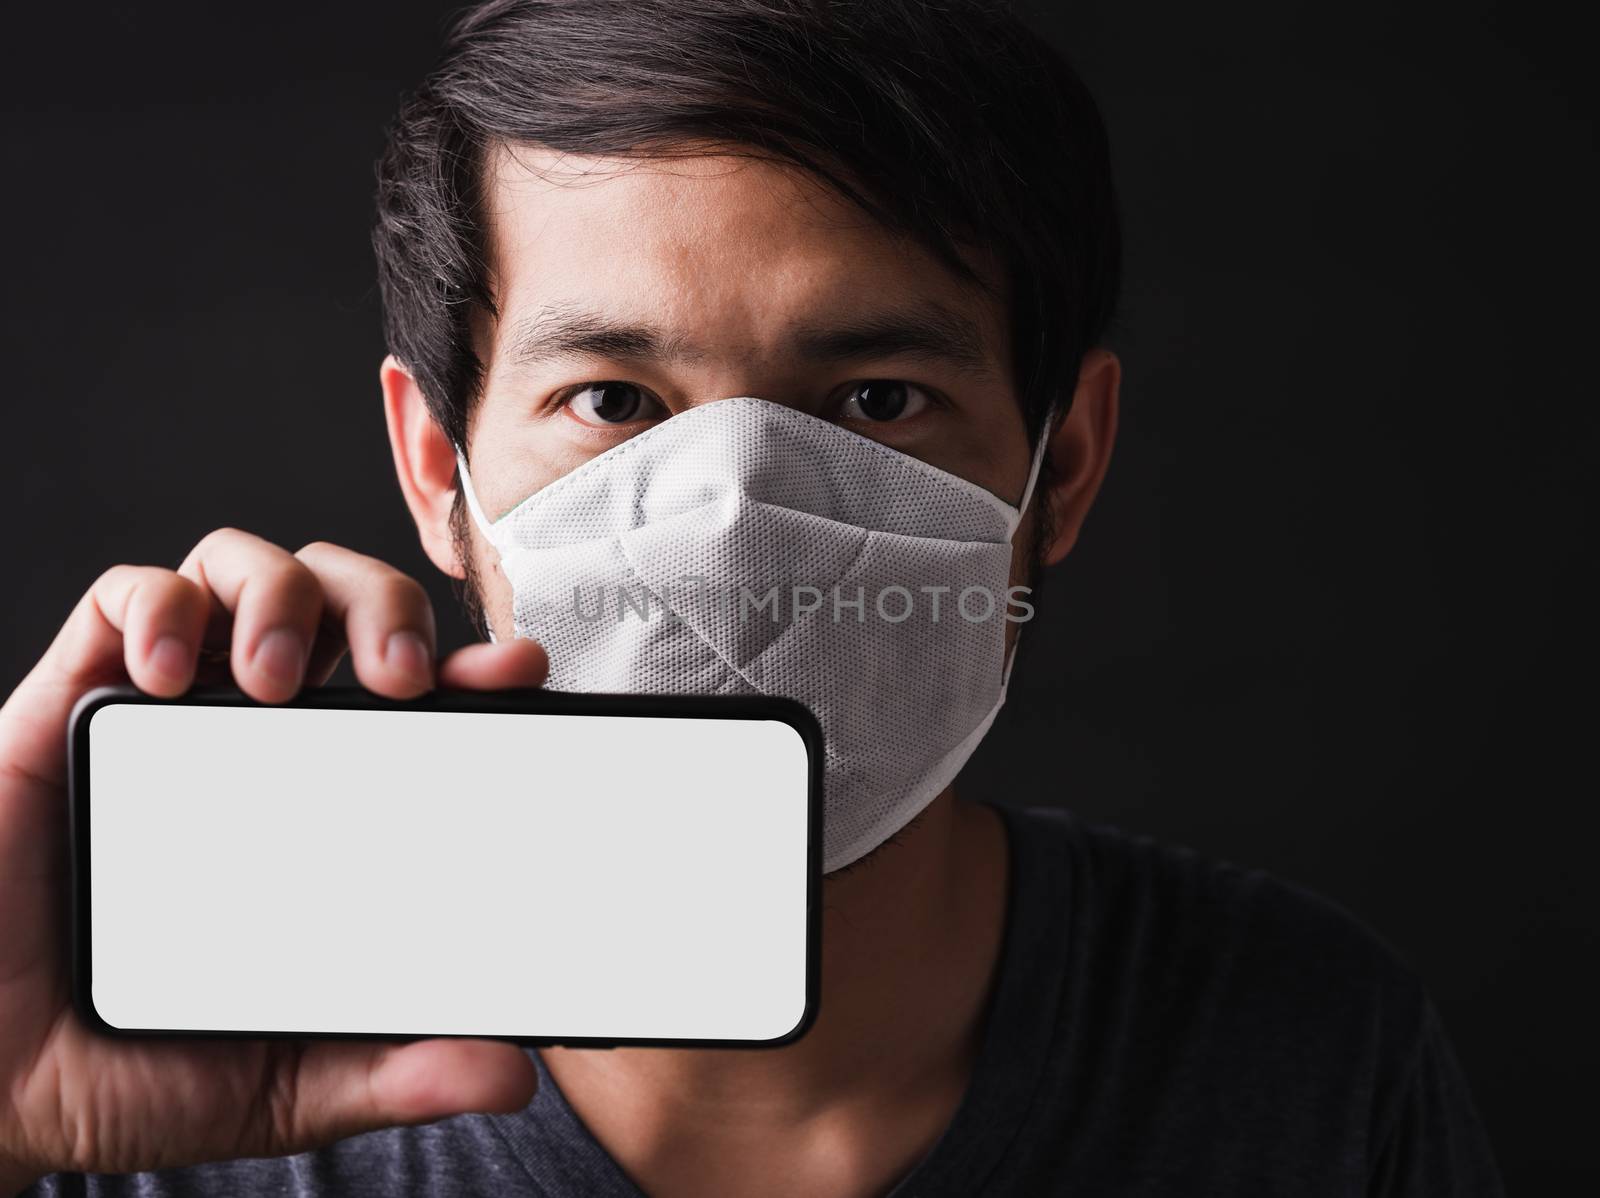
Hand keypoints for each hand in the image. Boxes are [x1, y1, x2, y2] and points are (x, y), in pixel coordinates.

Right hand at [0, 529, 548, 1191]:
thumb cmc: (131, 1062)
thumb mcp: (286, 1079)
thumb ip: (393, 1069)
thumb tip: (512, 1074)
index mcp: (325, 799)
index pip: (422, 698)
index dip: (474, 667)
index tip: (514, 671)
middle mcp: (260, 737)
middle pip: (346, 603)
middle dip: (387, 607)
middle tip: (399, 675)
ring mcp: (171, 711)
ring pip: (247, 569)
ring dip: (281, 594)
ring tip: (275, 677)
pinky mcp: (75, 703)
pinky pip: (122, 599)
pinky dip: (159, 606)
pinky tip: (173, 671)